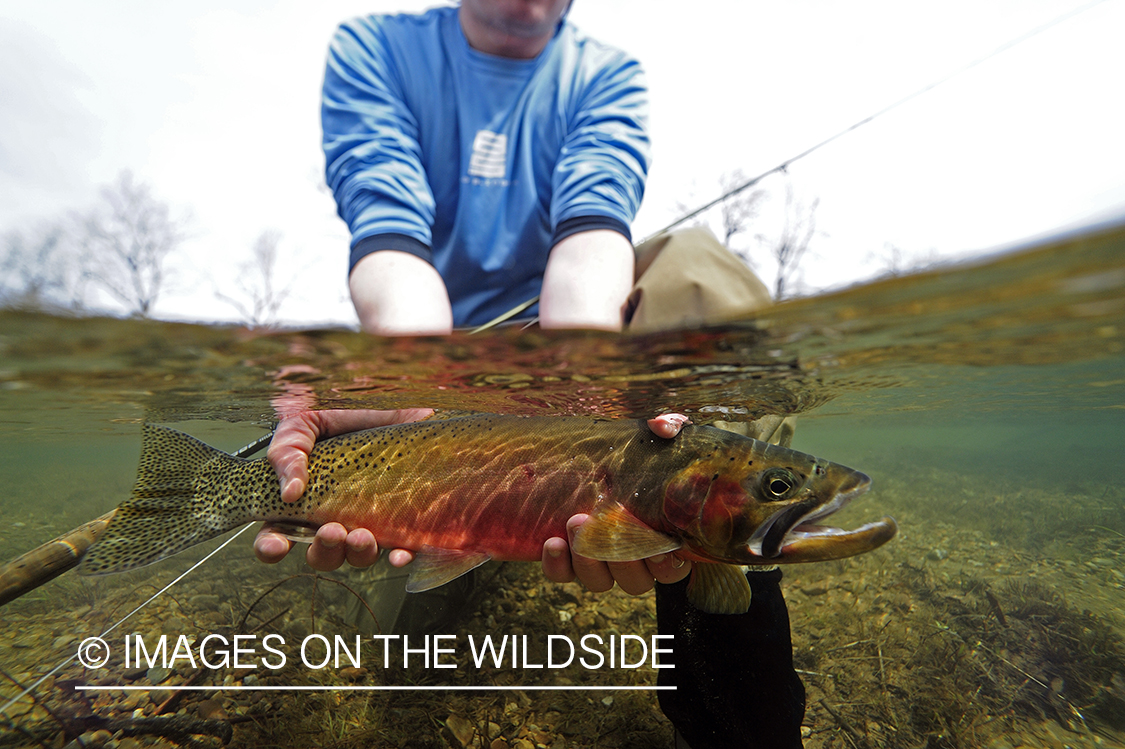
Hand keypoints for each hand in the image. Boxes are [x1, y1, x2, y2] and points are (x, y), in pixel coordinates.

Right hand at [254, 408, 432, 569]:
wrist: (396, 399)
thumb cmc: (347, 410)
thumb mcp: (307, 422)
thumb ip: (288, 452)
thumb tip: (289, 491)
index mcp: (305, 496)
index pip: (279, 533)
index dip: (272, 546)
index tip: (277, 546)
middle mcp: (335, 514)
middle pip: (320, 553)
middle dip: (322, 549)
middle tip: (331, 531)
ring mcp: (369, 518)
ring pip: (357, 555)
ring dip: (356, 553)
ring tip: (361, 535)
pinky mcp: (404, 517)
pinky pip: (402, 548)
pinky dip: (400, 557)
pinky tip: (399, 554)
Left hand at [540, 413, 693, 593]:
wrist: (595, 463)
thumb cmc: (638, 457)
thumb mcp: (658, 439)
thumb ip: (670, 428)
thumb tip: (662, 426)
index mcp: (664, 542)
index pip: (670, 569)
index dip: (666, 565)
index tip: (658, 549)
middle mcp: (634, 562)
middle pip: (634, 580)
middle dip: (619, 557)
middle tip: (604, 521)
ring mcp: (601, 565)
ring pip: (599, 581)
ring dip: (587, 560)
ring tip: (575, 522)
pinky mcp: (570, 562)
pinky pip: (563, 575)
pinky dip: (557, 565)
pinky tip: (552, 542)